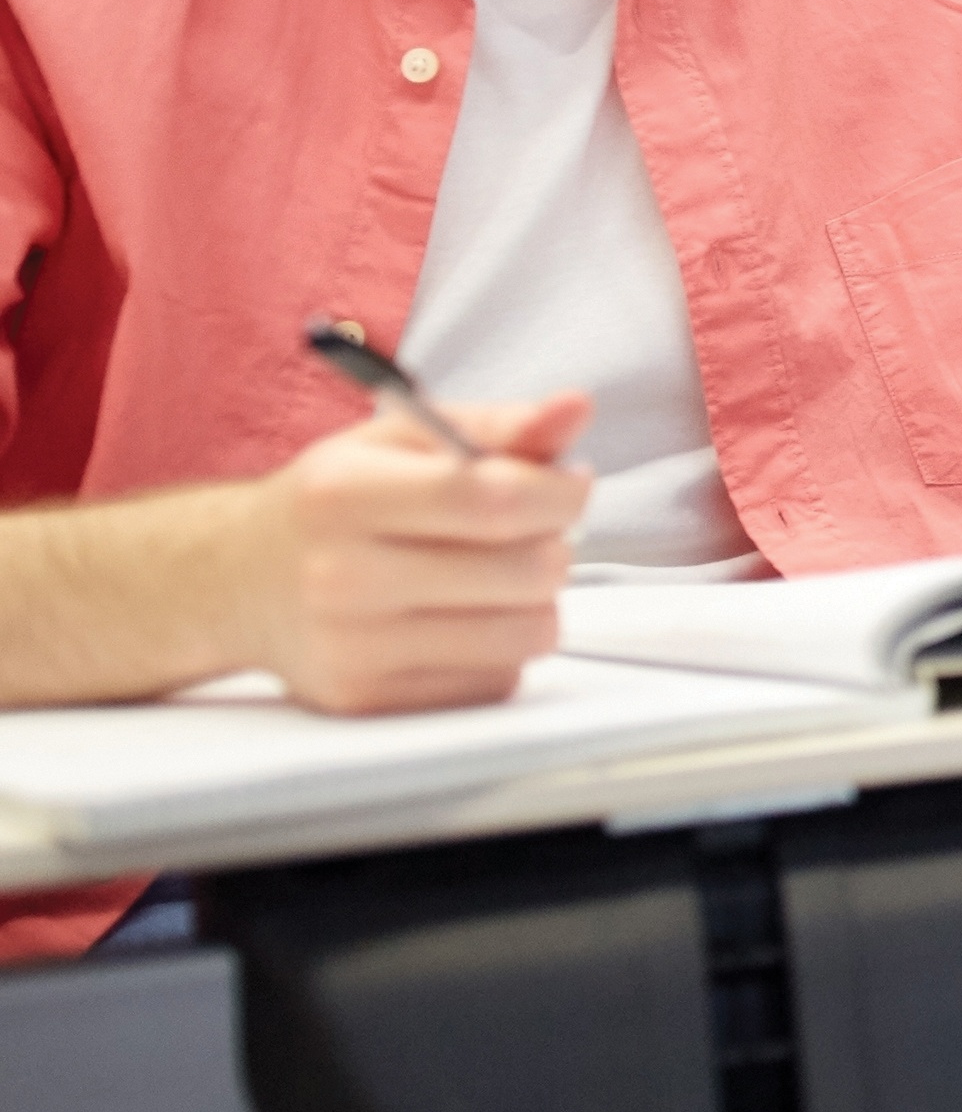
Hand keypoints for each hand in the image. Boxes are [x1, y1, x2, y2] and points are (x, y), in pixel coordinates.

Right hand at [233, 394, 592, 714]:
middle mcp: (341, 575)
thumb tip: (575, 410)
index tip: (570, 485)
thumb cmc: (334, 501)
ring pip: (527, 633)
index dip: (561, 492)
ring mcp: (353, 647)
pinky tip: (463, 618)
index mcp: (345, 494)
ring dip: (537, 600)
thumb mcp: (401, 439)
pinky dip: (503, 647)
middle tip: (530, 530)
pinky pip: (498, 680)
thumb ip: (498, 425)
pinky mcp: (370, 701)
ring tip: (498, 574)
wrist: (236, 581)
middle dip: (555, 544)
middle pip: (525, 571)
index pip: (495, 498)